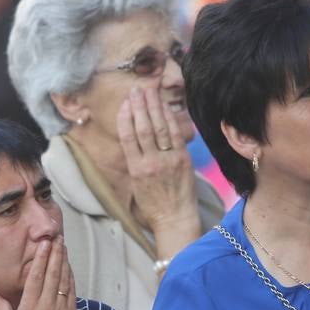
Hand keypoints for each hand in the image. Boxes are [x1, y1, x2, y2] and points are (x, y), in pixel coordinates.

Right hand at [0, 236, 74, 309]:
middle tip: (56, 237)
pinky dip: (70, 276)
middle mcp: (46, 305)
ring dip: (64, 261)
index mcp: (30, 306)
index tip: (44, 244)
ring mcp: (61, 308)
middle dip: (54, 254)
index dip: (41, 259)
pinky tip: (68, 266)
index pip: (36, 277)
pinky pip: (71, 290)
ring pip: (63, 280)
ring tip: (63, 245)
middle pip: (52, 274)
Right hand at [118, 86, 198, 234]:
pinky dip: (170, 119)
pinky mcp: (184, 160)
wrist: (175, 218)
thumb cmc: (153, 205)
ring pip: (160, 128)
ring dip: (154, 107)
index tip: (125, 104)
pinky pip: (175, 135)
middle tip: (136, 90)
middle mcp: (151, 163)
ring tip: (150, 91)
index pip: (128, 137)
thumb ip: (134, 161)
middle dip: (139, 107)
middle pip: (144, 128)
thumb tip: (132, 139)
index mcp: (136, 169)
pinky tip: (165, 107)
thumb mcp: (136, 184)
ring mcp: (169, 160)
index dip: (126, 118)